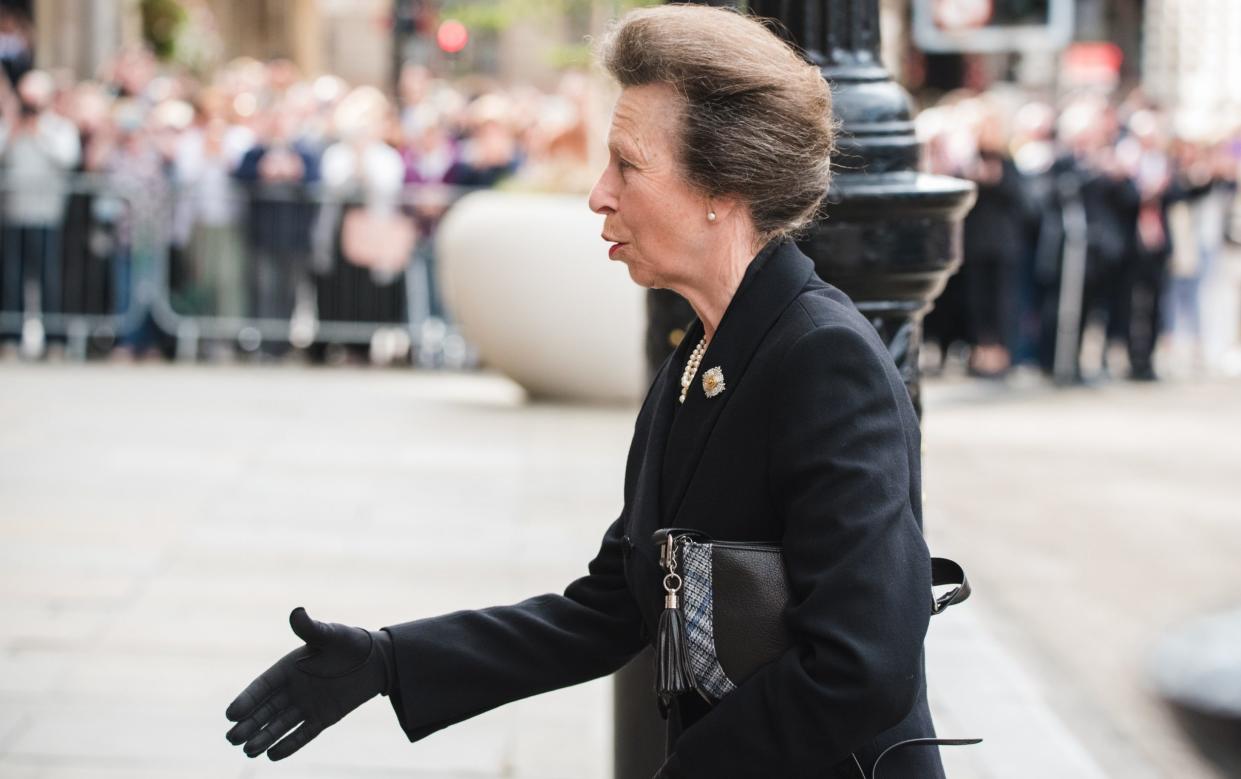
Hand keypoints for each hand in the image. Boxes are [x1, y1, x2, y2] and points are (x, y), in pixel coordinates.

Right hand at [224, 607, 393, 759]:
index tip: (231, 715)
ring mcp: (307, 705)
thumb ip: (311, 629)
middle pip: (266, 710)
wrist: (377, 659)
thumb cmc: (350, 643)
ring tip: (248, 751)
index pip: (263, 687)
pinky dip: (289, 744)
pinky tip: (272, 755)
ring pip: (280, 725)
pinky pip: (303, 734)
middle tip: (232, 739)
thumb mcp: (330, 635)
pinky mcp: (322, 718)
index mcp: (289, 668)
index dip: (247, 700)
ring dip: (264, 737)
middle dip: (249, 724)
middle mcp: (293, 688)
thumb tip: (297, 612)